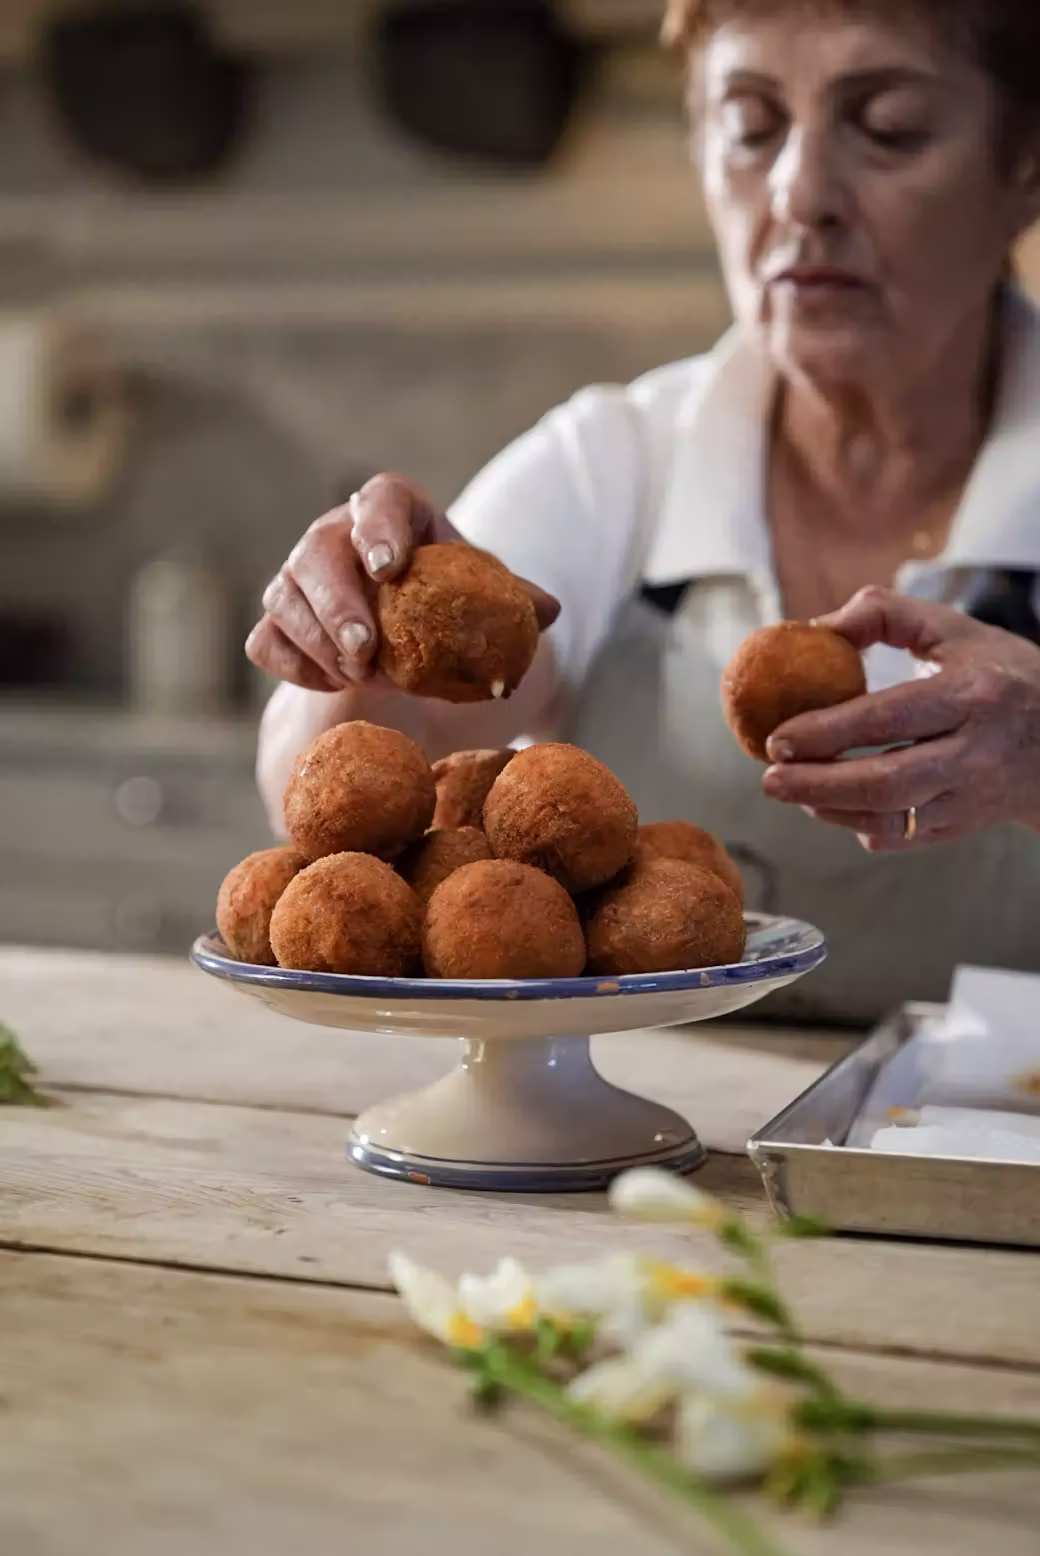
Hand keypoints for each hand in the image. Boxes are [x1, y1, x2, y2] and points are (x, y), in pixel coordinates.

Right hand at [246, 473, 559, 692]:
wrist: (406, 647)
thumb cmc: (450, 606)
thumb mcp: (485, 600)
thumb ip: (513, 601)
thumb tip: (547, 610)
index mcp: (394, 513)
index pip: (379, 499)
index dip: (379, 527)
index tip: (389, 567)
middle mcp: (336, 535)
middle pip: (317, 551)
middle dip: (337, 602)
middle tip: (365, 648)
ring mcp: (298, 578)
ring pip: (284, 597)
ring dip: (319, 642)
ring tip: (362, 675)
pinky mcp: (278, 623)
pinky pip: (267, 642)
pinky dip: (298, 668)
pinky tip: (336, 683)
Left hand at [761, 586, 1039, 850]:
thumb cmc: (997, 674)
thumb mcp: (954, 630)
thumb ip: (884, 615)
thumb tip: (814, 628)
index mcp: (974, 694)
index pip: (890, 718)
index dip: (828, 731)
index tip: (777, 737)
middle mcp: (977, 752)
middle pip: (888, 782)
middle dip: (818, 785)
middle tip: (770, 779)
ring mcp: (973, 796)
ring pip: (893, 819)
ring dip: (831, 809)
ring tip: (793, 791)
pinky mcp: (965, 826)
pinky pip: (904, 837)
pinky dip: (860, 825)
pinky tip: (833, 805)